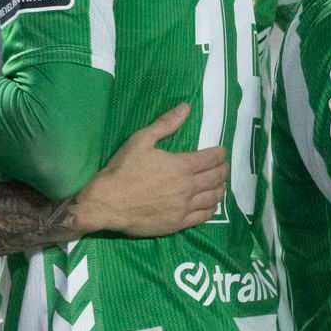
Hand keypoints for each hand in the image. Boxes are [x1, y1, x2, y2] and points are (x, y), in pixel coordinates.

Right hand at [74, 103, 228, 236]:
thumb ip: (165, 124)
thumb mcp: (141, 140)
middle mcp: (188, 187)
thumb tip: (186, 107)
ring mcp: (184, 207)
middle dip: (223, 170)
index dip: (220, 154)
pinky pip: (203, 216)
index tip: (222, 152)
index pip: (212, 158)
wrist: (107, 203)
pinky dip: (212, 208)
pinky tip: (211, 204)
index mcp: (182, 166)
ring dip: (220, 189)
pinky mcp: (178, 223)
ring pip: (213, 197)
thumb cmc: (123, 170)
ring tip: (219, 184)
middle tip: (223, 167)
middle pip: (216, 178)